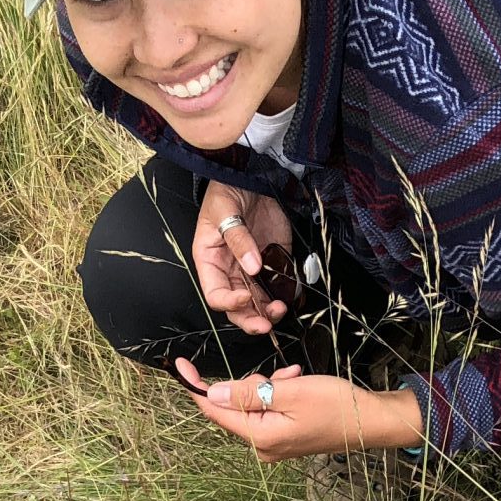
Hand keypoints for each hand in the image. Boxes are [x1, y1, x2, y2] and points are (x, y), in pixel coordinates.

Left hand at [174, 361, 425, 463]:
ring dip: (268, 385)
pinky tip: (296, 384)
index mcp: (260, 437)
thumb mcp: (291, 391)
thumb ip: (248, 393)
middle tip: (282, 373)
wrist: (374, 422)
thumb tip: (212, 393)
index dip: (197, 387)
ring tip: (295, 378)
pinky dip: (277, 394)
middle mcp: (262, 447)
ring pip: (252, 406)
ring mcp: (274, 445)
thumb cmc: (337, 405)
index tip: (180, 365)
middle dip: (249, 383)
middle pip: (234, 407)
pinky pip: (267, 411)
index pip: (215, 411)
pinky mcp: (285, 439)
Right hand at [192, 181, 294, 334]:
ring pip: (258, 303)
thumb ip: (238, 239)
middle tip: (266, 324)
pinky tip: (290, 298)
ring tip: (281, 309)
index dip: (230, 302)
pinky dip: (284, 297)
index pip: (216, 295)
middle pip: (237, 308)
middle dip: (251, 319)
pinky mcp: (272, 263)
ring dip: (269, 312)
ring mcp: (251, 270)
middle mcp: (229, 272)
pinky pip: (276, 287)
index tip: (246, 297)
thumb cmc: (227, 191)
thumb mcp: (225, 211)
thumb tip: (252, 266)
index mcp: (210, 262)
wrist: (251, 176)